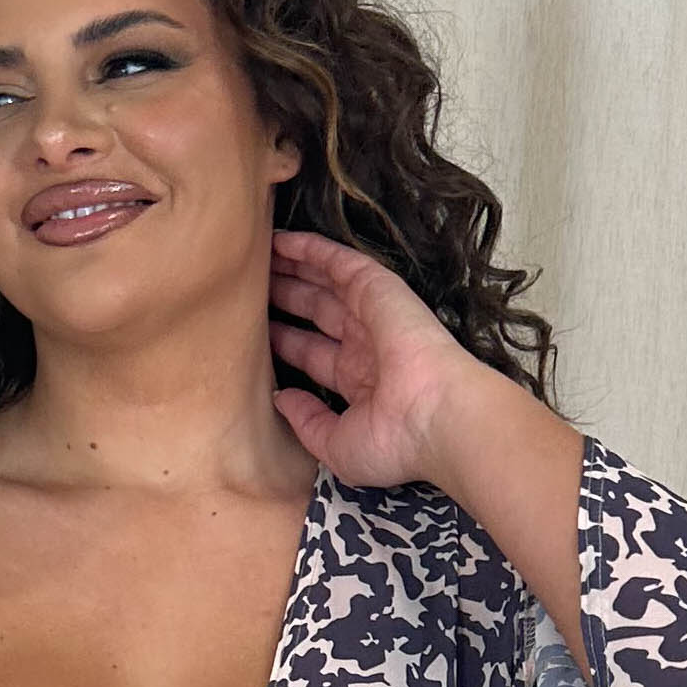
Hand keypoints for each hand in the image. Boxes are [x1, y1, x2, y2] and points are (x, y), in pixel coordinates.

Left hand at [267, 225, 480, 487]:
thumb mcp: (337, 446)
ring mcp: (372, 315)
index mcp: (359, 384)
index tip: (256, 333)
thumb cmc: (394, 444)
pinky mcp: (377, 289)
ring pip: (324, 284)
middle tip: (251, 289)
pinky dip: (310, 249)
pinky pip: (338, 261)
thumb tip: (280, 399)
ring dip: (293, 269)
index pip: (314, 355)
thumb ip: (307, 421)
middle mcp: (365, 346)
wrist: (435, 419)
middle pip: (316, 315)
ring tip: (258, 257)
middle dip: (287, 300)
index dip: (286, 342)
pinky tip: (282, 240)